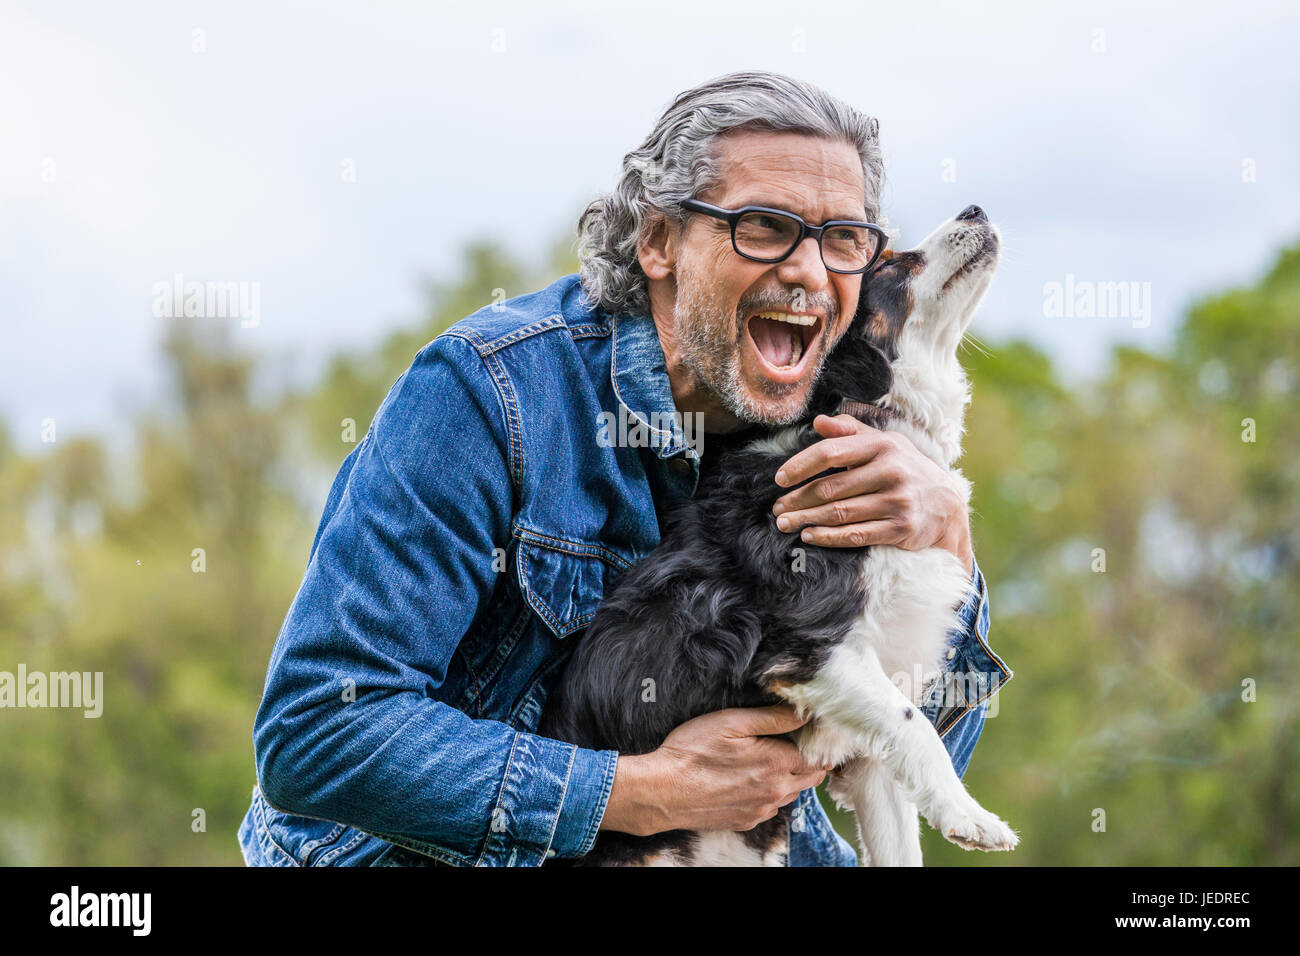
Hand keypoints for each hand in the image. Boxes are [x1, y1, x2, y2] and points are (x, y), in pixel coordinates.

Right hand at [599, 704, 830, 835]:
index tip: (811, 731)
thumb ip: (773, 718)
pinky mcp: (746, 821)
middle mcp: (775, 792)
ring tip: (771, 760)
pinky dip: (770, 793)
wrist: (663, 792)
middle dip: (810, 761)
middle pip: (811, 778)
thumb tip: (805, 713)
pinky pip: (771, 807)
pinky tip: (751, 780)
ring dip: (791, 778)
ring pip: (792, 793)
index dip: (818, 743)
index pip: (818, 757)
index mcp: (776, 764)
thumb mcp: (732, 722)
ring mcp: (761, 810)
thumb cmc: (693, 752)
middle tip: (795, 743)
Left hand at [770, 414, 972, 572]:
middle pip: (830, 487)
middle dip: (798, 499)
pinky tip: (809, 535)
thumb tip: (819, 422)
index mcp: (882, 445)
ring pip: (839, 512)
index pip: (830, 452)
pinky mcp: (900, 527)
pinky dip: (828, 537)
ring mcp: (897, 500)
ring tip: (785, 523)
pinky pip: (855, 534)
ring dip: (806, 519)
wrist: (948, 506)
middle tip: (778, 508)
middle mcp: (891, 470)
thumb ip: (851, 431)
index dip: (800, 466)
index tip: (780, 479)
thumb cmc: (906, 469)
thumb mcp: (885, 444)